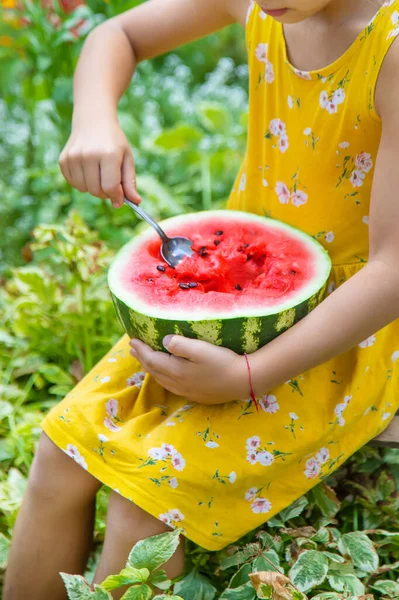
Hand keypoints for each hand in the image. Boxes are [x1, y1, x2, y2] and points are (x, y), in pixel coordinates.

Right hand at [59, 116, 141, 207]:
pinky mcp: (63, 160)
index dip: (117, 197)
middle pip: (96, 191)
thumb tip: (136, 202)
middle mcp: (88, 155)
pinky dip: (81, 183)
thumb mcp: (127, 158)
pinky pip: (73, 183)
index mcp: (108, 154)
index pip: (111, 187)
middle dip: (105, 193)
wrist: (93, 120)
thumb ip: (130, 181)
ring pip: (84, 189)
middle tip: (110, 184)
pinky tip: (87, 171)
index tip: (120, 199)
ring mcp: (73, 157)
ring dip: (93, 188)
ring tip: (99, 175)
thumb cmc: (114, 142)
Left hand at [129, 335, 248, 404]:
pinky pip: (171, 385)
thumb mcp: (201, 349)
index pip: (151, 359)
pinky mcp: (196, 394)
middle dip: (142, 358)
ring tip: (143, 361)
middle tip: (133, 349)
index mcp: (176, 371)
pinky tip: (165, 374)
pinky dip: (162, 376)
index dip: (141, 350)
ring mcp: (186, 391)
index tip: (132, 340)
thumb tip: (163, 341)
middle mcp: (178, 384)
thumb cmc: (223, 361)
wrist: (243, 381)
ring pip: (161, 379)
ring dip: (150, 368)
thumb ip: (180, 345)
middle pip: (153, 370)